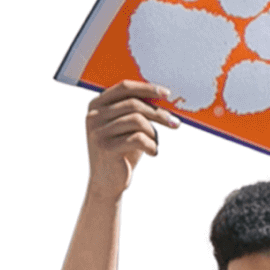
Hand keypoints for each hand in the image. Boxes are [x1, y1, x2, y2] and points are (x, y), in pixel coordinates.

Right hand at [85, 80, 178, 197]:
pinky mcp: (106, 147)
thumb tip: (165, 99)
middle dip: (159, 113)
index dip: (147, 88)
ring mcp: (98, 131)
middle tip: (175, 123)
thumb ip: (137, 112)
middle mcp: (94, 115)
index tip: (167, 94)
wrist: (108, 181)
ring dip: (154, 133)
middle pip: (134, 104)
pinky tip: (152, 152)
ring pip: (138, 121)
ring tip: (154, 144)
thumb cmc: (122, 151)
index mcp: (97, 105)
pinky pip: (139, 139)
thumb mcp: (128, 128)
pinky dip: (152, 146)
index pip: (124, 88)